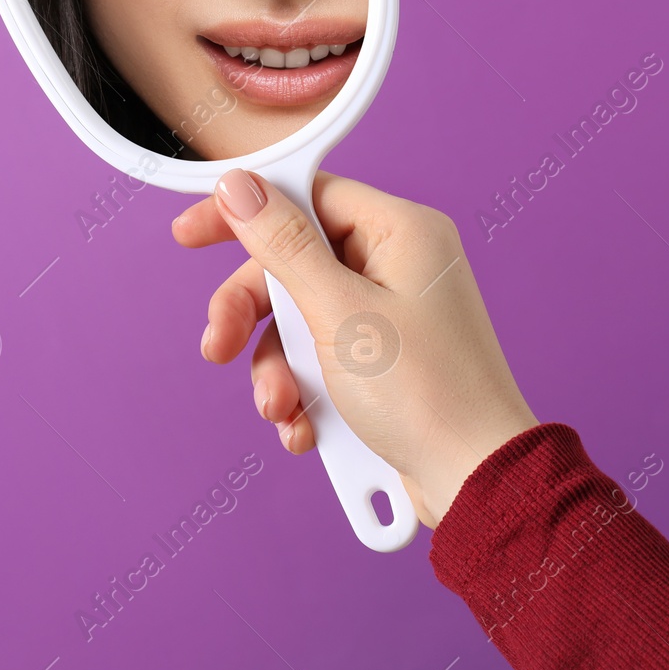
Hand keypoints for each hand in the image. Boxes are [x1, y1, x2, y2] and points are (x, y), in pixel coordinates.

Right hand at [171, 168, 538, 529]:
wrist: (476, 483)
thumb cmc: (426, 394)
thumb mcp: (339, 313)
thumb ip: (284, 247)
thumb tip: (241, 186)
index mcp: (400, 232)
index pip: (306, 195)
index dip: (245, 211)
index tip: (192, 232)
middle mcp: (398, 266)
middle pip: (293, 266)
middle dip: (252, 316)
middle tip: (217, 345)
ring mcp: (391, 317)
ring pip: (299, 321)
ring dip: (277, 369)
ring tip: (281, 408)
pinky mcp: (383, 364)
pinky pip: (320, 361)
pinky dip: (303, 393)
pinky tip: (304, 427)